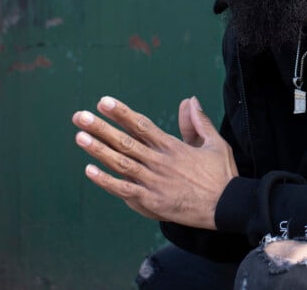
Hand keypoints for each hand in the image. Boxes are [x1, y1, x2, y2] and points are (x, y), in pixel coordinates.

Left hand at [72, 95, 237, 228]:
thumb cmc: (221, 175)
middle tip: (79, 116)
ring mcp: (154, 182)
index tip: (103, 102)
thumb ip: (199, 122)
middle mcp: (160, 162)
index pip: (142, 125)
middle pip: (125, 141)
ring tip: (80, 136)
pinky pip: (124, 190)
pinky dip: (106, 181)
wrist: (227, 207)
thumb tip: (190, 99)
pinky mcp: (152, 202)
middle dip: (101, 128)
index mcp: (173, 147)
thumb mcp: (215, 143)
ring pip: (121, 163)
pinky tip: (89, 170)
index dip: (121, 113)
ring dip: (99, 150)